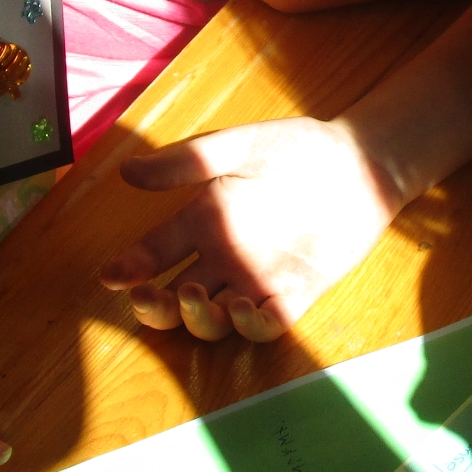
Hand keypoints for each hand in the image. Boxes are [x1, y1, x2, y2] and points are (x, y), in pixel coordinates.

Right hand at [99, 118, 403, 340]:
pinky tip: (244, 310)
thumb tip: (126, 172)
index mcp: (204, 221)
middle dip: (157, 307)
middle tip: (147, 299)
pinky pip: (268, 322)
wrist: (360, 161)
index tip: (111, 277)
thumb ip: (187, 161)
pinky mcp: (297, 293)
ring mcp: (259, 279)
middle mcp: (224, 258)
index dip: (131, 267)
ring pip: (216, 318)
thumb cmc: (298, 148)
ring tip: (195, 297)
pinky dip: (252, 325)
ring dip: (199, 318)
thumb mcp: (239, 146)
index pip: (156, 253)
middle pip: (178, 298)